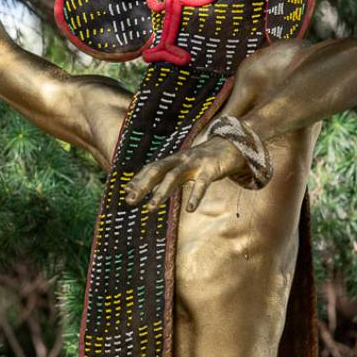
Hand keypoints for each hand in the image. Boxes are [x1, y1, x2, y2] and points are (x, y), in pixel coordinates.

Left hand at [124, 137, 243, 211]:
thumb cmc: (201, 162)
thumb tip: (140, 189)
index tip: (126, 193)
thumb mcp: (181, 168)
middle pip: (157, 169)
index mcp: (173, 160)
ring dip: (161, 192)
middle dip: (143, 185)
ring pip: (174, 176)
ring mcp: (195, 163)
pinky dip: (195, 196)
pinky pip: (202, 184)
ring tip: (150, 208)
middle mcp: (180, 159)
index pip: (151, 168)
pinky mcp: (211, 169)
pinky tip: (190, 209)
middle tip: (131, 201)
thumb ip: (163, 178)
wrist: (230, 146)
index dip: (138, 179)